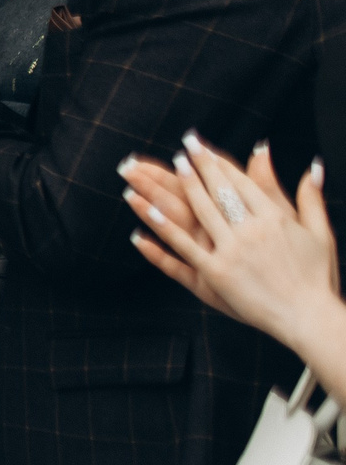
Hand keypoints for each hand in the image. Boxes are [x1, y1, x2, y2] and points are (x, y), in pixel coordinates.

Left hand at [126, 137, 344, 358]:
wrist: (310, 317)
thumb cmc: (317, 276)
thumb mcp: (319, 232)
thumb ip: (311, 197)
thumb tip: (314, 166)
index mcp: (274, 218)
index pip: (239, 182)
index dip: (217, 162)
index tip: (202, 147)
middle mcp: (250, 230)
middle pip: (216, 191)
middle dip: (197, 166)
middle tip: (181, 146)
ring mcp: (231, 252)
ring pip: (196, 212)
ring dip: (174, 188)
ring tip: (158, 171)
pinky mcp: (216, 274)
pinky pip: (183, 248)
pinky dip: (163, 228)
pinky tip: (145, 211)